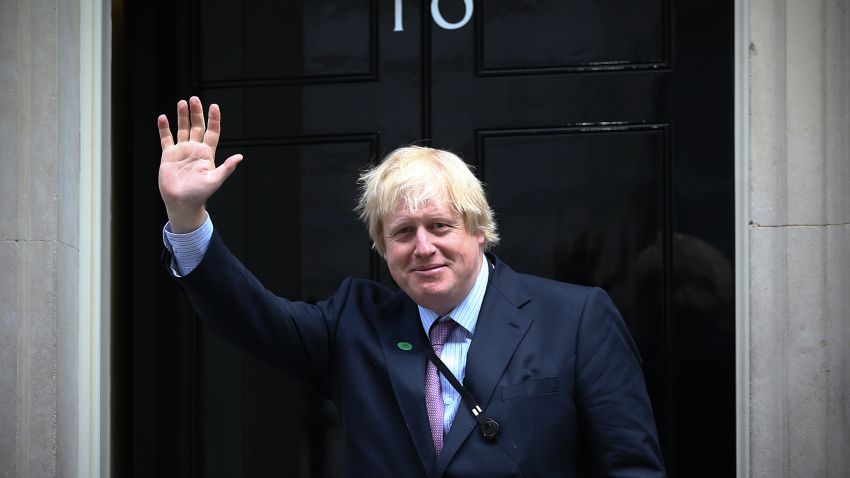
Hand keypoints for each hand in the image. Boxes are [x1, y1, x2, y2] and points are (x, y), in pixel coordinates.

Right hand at [157, 96, 242, 232]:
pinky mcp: (169, 156)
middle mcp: (195, 150)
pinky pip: (166, 139)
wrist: (182, 203)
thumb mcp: (215, 180)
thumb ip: (226, 168)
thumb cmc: (200, 194)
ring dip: (182, 116)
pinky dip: (164, 128)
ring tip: (182, 103)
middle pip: (197, 126)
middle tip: (194, 99)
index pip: (212, 132)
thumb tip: (240, 157)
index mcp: (207, 154)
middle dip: (196, 113)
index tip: (214, 106)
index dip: (213, 119)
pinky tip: (163, 118)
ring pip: (182, 129)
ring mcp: (182, 151)